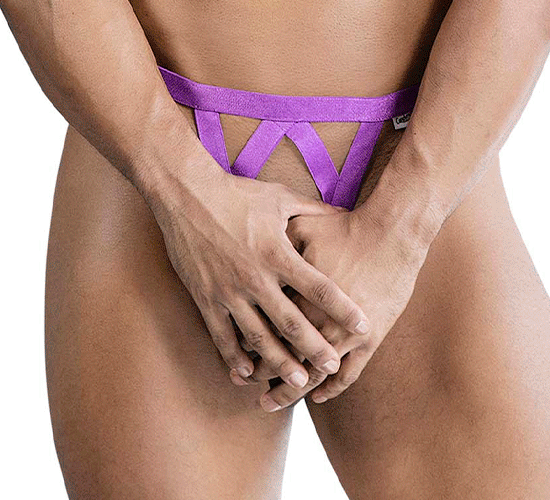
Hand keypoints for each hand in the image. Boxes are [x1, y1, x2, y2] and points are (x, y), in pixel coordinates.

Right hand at [148, 160, 369, 391]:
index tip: (363, 325)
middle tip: (333, 365)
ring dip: (280, 362)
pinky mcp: (206, 297)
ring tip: (299, 382)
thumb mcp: (279, 197)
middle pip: (292, 322)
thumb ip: (312, 210)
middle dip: (315, 348)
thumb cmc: (237, 193)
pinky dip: (235, 357)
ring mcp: (229, 291)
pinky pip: (222, 335)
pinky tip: (247, 373)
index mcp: (277, 253)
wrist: (187, 194)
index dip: (343, 308)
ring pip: (258, 337)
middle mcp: (255, 277)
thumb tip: (344, 210)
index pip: (319, 287)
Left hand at [250, 201, 430, 410]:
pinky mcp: (370, 339)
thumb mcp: (303, 227)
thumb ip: (276, 240)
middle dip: (261, 373)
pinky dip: (331, 389)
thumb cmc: (346, 228)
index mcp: (297, 294)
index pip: (266, 328)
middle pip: (283, 357)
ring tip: (271, 402)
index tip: (236, 356)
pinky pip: (348, 375)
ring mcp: (345, 334)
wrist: (392, 234)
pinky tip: (317, 396)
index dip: (247, 345)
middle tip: (243, 382)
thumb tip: (252, 242)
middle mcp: (318, 320)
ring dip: (289, 391)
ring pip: (311, 374)